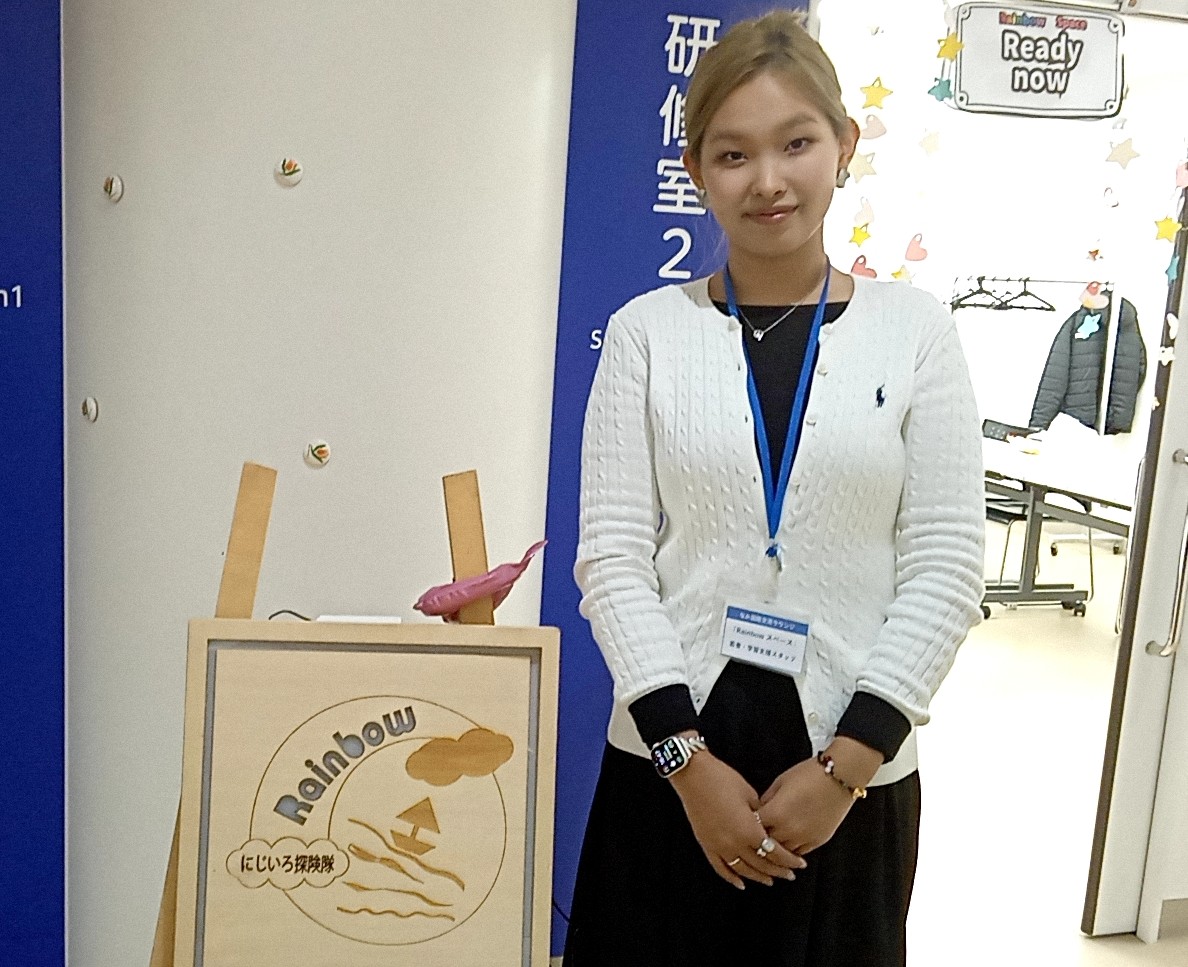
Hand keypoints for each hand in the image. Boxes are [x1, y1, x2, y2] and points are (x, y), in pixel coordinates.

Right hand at [670, 752, 806, 889]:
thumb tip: (766, 824)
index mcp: (749, 830)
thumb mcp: (749, 794)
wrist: (694, 775)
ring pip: (742, 870)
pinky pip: (720, 867)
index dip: (788, 860)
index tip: (799, 864)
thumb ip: (760, 814)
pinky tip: (740, 883)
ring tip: (770, 881)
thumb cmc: (722, 779)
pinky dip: (731, 878)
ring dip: (758, 877)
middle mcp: (735, 843)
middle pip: (761, 864)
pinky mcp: (706, 844)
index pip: (774, 852)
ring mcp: (719, 846)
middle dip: (778, 871)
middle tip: (789, 875)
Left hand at [757, 739, 881, 854]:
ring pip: (782, 854)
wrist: (839, 777)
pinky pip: (799, 854)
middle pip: (765, 845)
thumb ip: (767, 799)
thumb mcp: (780, 781)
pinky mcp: (817, 841)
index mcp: (775, 813)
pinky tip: (787, 846)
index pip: (752, 828)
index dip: (747, 826)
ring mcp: (804, 838)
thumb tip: (759, 810)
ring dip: (775, 849)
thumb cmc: (809, 774)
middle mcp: (788, 830)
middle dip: (758, 840)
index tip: (744, 824)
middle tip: (754, 837)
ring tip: (770, 844)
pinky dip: (791, 852)